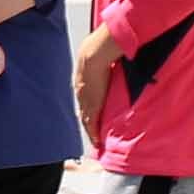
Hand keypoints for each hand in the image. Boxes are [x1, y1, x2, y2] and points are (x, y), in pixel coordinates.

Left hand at [74, 27, 116, 142]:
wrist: (94, 54)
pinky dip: (94, 133)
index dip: (86, 111)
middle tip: (92, 135)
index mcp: (82, 83)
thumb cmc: (98, 52)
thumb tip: (112, 59)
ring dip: (91, 132)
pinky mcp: (92, 105)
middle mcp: (81, 94)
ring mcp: (85, 100)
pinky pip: (92, 124)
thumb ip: (103, 64)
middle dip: (87, 124)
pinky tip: (97, 142)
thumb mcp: (96, 59)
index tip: (88, 118)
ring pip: (87, 121)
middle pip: (83, 113)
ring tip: (96, 142)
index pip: (84, 101)